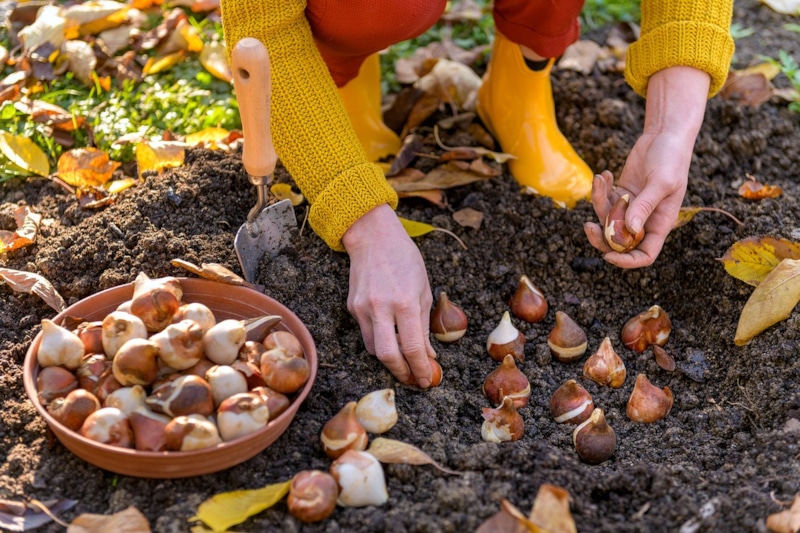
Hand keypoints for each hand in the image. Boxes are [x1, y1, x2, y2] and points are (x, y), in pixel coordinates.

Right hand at [342, 204, 436, 386]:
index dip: (420, 368)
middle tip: (413, 379)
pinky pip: (366, 334)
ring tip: (404, 362)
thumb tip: (428, 354)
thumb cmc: (405, 259)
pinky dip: (379, 341)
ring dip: (390, 359)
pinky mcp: (352, 307)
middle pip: (388, 355)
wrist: (373, 237)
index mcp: (405, 302)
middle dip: (401, 372)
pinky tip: (390, 338)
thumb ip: (424, 324)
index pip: (413, 347)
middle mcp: (381, 307)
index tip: (427, 379)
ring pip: (374, 349)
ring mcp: (363, 308)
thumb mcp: (424, 289)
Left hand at [584, 66, 710, 267]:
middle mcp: (644, 220)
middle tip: (588, 226)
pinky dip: (600, 190)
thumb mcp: (661, 181)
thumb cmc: (671, 158)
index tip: (608, 256)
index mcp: (659, 224)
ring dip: (598, 202)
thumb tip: (630, 229)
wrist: (665, 136)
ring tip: (601, 179)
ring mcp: (630, 207)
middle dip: (601, 237)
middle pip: (619, 243)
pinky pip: (604, 201)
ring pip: (606, 219)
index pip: (644, 254)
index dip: (627, 261)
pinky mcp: (620, 194)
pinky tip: (605, 174)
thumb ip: (645, 205)